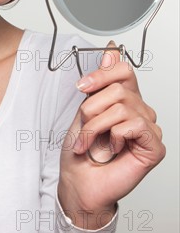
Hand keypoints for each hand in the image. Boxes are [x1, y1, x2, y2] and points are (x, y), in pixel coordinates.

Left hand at [58, 41, 165, 228]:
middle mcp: (139, 112)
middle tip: (83, 126)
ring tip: (90, 142)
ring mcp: (148, 129)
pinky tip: (111, 149)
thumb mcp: (84, 109)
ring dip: (96, 125)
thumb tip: (111, 51)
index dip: (102, 74)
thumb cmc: (81, 151)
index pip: (124, 71)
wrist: (78, 182)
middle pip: (120, 88)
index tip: (82, 86)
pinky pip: (134, 125)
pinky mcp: (154, 146)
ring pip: (123, 107)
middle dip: (92, 107)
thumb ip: (101, 81)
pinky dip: (114, 136)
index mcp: (125, 100)